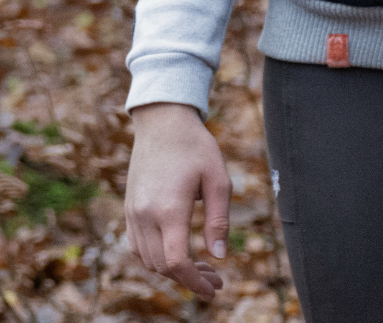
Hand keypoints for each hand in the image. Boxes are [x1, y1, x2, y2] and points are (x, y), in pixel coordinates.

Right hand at [125, 103, 229, 300]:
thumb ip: (218, 220)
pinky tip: (178, 253)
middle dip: (189, 279)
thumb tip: (219, 256)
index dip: (194, 282)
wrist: (162, 124)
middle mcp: (144, 216)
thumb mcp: (219, 180)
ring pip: (147, 259)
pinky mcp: (129, 209)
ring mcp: (133, 213)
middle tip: (216, 280)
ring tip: (202, 268)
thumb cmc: (196, 148)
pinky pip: (137, 246)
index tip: (213, 291)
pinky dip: (156, 258)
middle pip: (161, 266)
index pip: (176, 262)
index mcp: (168, 210)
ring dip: (172, 271)